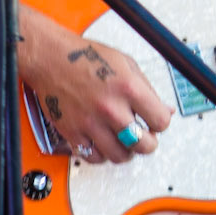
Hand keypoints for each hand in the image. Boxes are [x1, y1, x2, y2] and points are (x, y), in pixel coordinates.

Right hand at [22, 16, 171, 163]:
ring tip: (122, 140)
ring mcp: (91, 123)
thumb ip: (148, 89)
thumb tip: (166, 110)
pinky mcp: (73, 133)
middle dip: (148, 142)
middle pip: (144, 145)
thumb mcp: (125, 64)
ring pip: (120, 156)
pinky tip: (103, 142)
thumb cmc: (84, 57)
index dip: (160, 123)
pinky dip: (102, 153)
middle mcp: (110, 107)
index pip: (161, 121)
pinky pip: (94, 157)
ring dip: (125, 151)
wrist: (49, 58)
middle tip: (143, 136)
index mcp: (128, 87)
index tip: (155, 121)